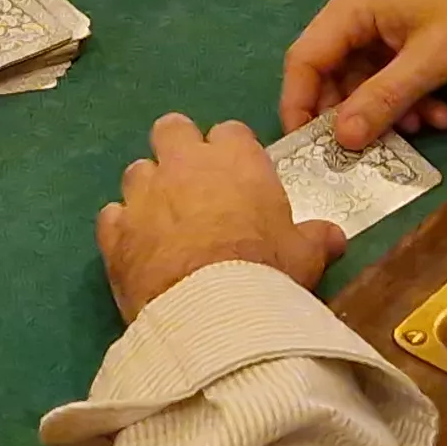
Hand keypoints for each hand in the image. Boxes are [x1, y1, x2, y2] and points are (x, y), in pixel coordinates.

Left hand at [97, 114, 344, 322]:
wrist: (212, 315)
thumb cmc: (268, 273)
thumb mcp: (305, 257)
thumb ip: (316, 238)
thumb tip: (333, 236)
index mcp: (235, 160)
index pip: (231, 133)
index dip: (233, 153)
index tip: (239, 178)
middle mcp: (184, 165)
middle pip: (172, 130)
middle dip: (178, 149)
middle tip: (193, 184)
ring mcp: (143, 195)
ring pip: (137, 171)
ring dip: (149, 190)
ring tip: (164, 222)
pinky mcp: (114, 231)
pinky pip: (113, 216)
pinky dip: (123, 228)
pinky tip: (136, 249)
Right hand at [280, 0, 446, 147]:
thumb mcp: (432, 63)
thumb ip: (382, 100)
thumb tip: (341, 140)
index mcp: (356, 0)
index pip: (306, 56)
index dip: (300, 104)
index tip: (306, 148)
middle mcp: (364, 1)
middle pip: (337, 66)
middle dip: (357, 110)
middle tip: (373, 148)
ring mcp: (390, 10)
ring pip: (370, 70)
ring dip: (391, 105)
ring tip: (425, 127)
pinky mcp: (414, 19)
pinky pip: (395, 63)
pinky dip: (411, 90)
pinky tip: (442, 111)